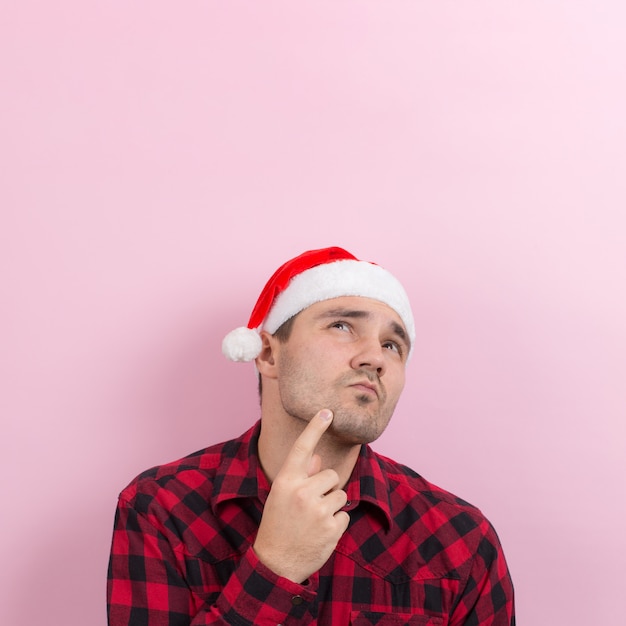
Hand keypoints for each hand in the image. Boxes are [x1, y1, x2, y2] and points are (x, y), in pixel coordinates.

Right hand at [253, 409, 349, 582]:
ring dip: (332, 506)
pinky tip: (320, 533)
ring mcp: (318, 510)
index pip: (303, 448)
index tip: (327, 411)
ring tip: (314, 520)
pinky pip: (345, 514)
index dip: (315, 427)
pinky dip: (336, 524)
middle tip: (310, 506)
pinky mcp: (332, 528)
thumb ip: (300, 476)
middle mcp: (302, 492)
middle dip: (326, 487)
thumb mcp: (282, 496)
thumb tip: (318, 457)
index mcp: (286, 481)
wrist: (275, 563)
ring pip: (341, 494)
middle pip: (331, 475)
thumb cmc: (278, 524)